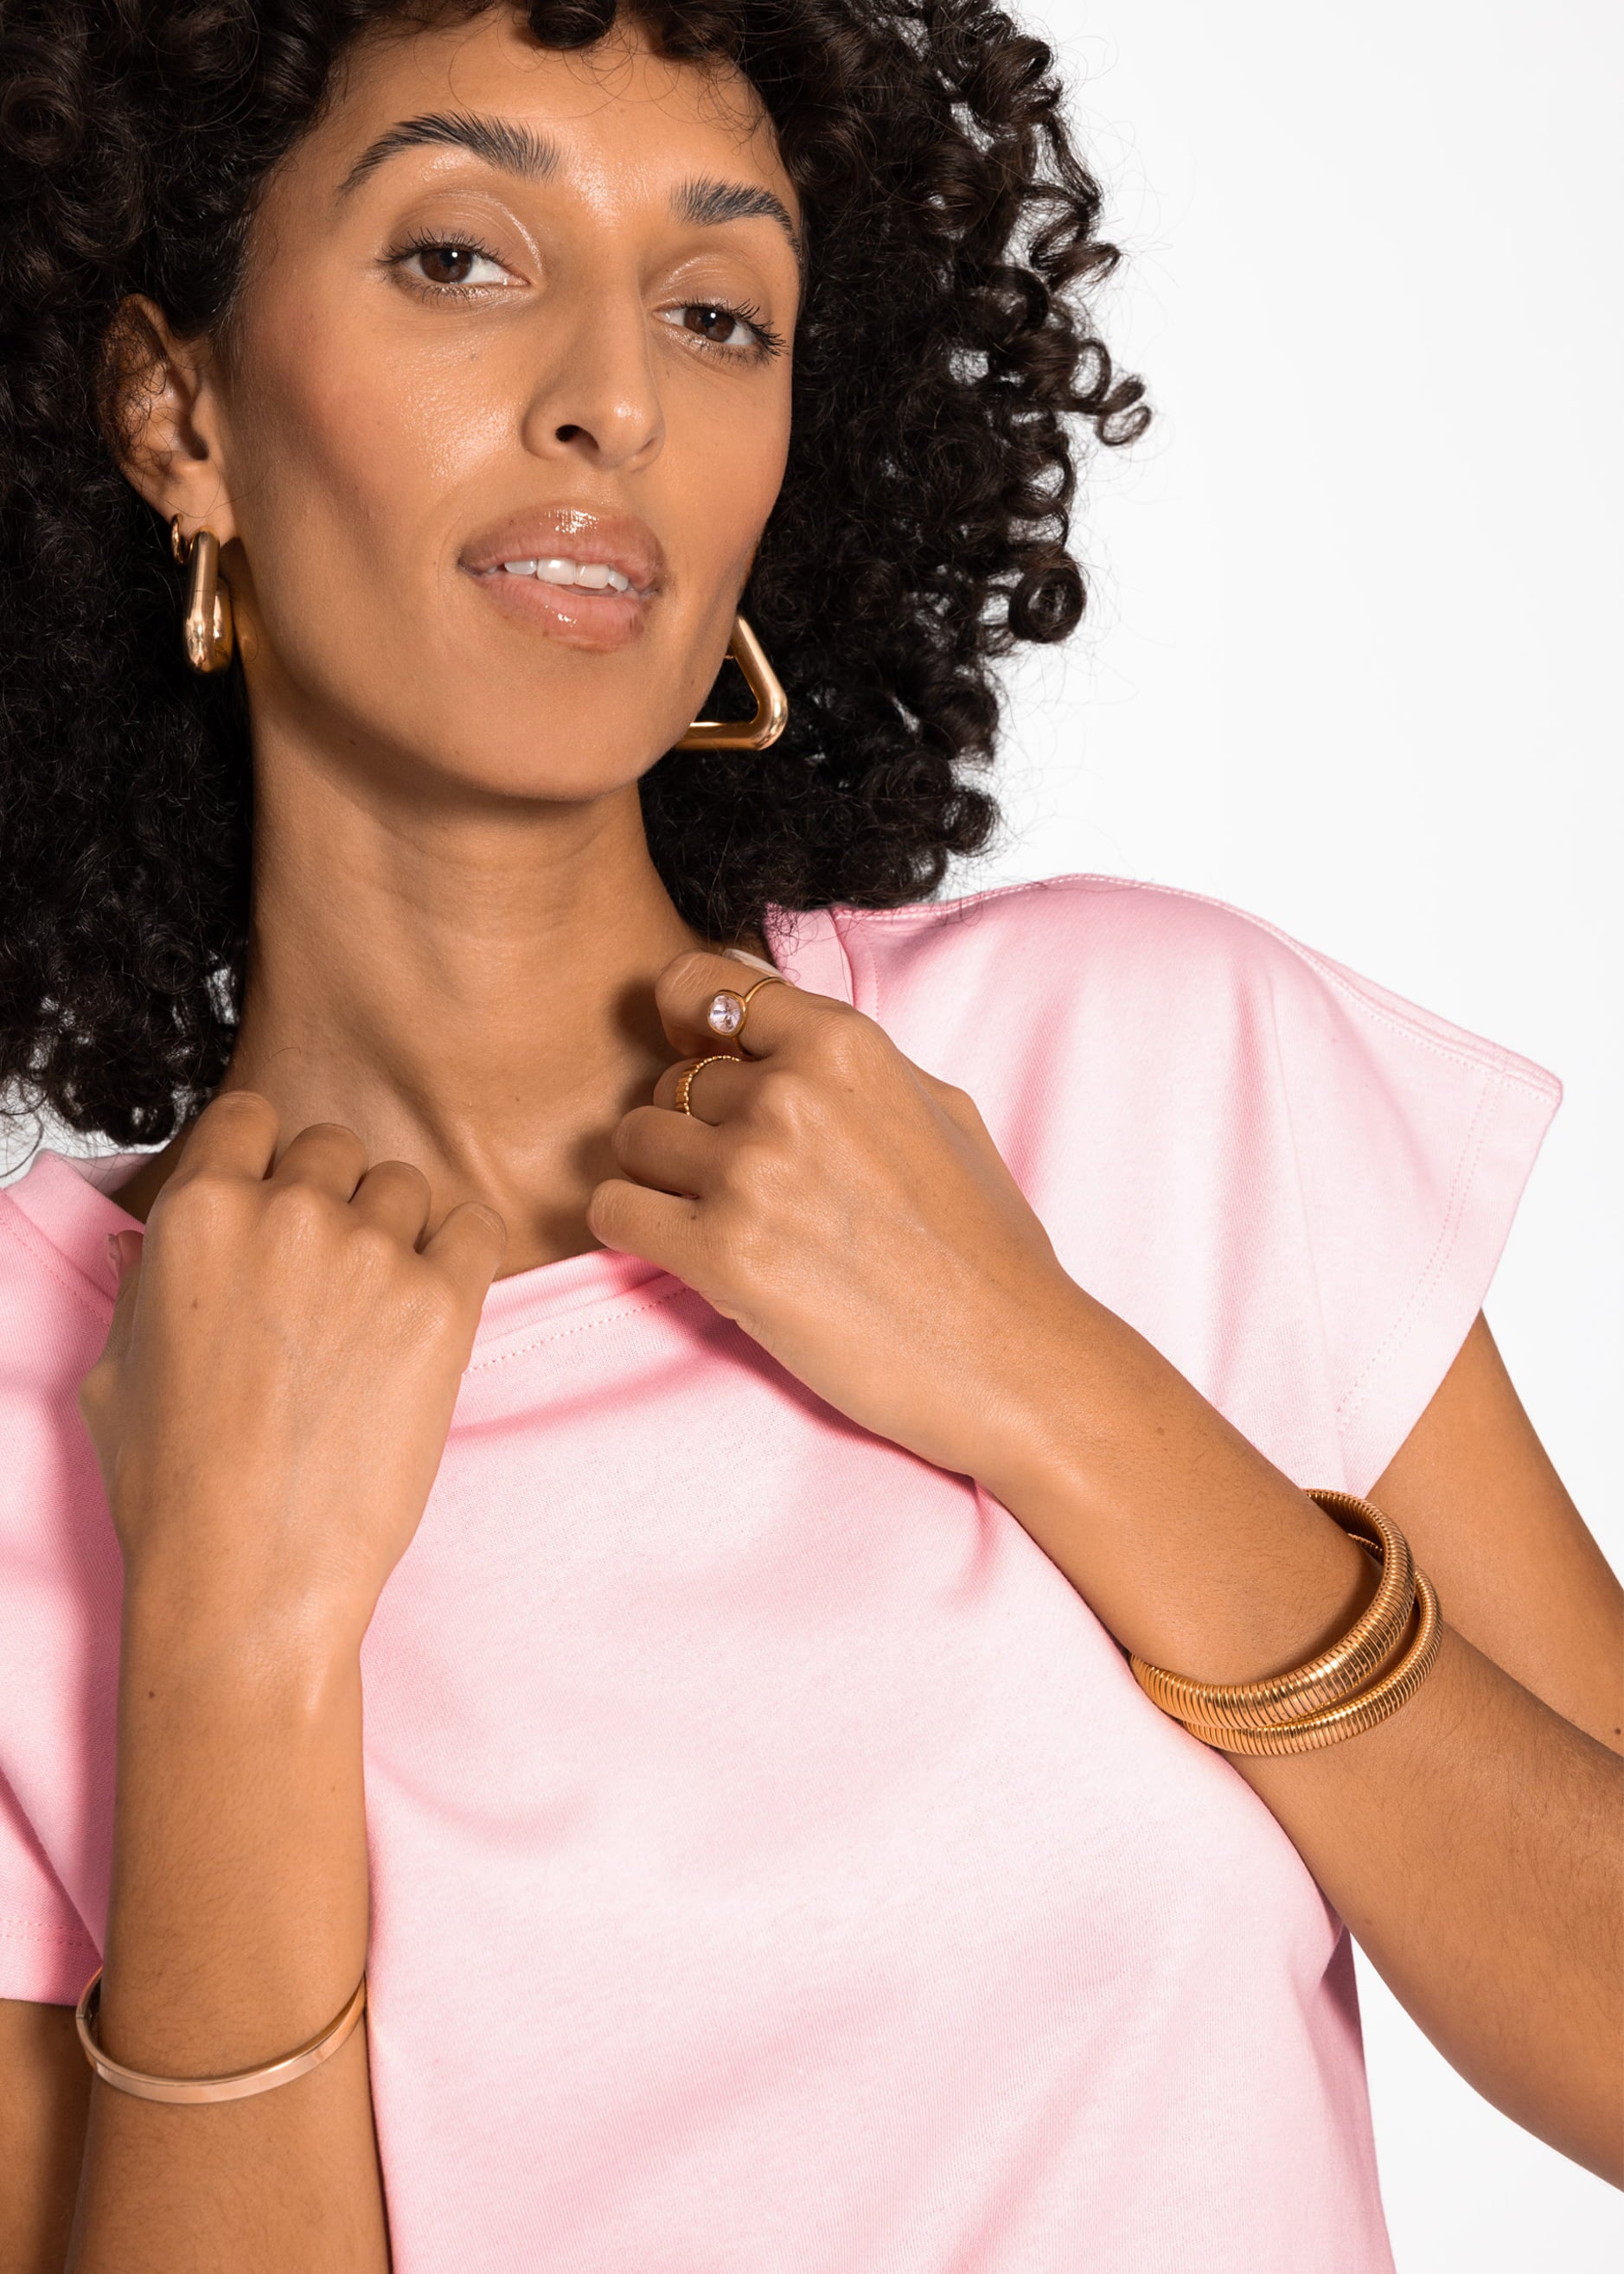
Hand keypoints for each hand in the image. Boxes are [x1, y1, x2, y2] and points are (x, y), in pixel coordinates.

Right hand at [79, 1091, 505, 1651]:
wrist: (251, 1577)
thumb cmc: (174, 1490)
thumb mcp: (115, 1373)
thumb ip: (138, 1286)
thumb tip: (140, 1242)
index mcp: (199, 1215)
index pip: (253, 1118)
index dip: (266, 1160)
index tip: (276, 1203)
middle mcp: (285, 1215)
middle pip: (334, 1147)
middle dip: (332, 1198)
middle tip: (327, 1277)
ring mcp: (369, 1255)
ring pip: (404, 1186)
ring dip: (395, 1229)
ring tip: (373, 1311)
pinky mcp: (442, 1304)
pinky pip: (474, 1228)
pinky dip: (459, 1254)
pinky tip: (432, 1308)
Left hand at [588, 950, 1084, 1490]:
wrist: (1010, 1356)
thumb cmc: (984, 1242)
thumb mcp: (940, 1107)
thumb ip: (849, 1061)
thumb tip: (777, 1025)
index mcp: (842, 1043)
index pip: (701, 985)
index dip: (687, 1022)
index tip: (696, 1055)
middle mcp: (789, 1095)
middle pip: (668, 1080)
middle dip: (691, 1126)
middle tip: (744, 1180)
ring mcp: (751, 1173)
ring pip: (632, 1140)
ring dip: (658, 1178)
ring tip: (715, 1217)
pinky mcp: (720, 1256)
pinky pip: (614, 1211)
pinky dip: (631, 1229)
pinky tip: (678, 1249)